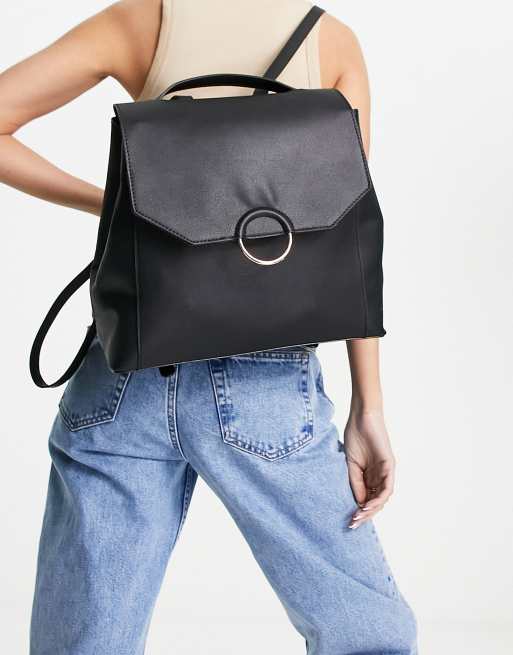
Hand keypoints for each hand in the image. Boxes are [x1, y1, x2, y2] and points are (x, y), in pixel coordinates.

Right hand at [343, 406, 395, 528]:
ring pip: (383, 497)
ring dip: (372, 509)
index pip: (368, 498)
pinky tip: (368, 505)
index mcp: (371, 476)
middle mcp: (381, 476)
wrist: (361, 417)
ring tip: (359, 516)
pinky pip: (387, 487)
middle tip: (353, 523)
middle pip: (377, 501)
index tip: (349, 520)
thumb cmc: (355, 436)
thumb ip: (356, 483)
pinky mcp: (390, 465)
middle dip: (365, 514)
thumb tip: (360, 504)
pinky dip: (379, 498)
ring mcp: (386, 471)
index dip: (360, 511)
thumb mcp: (351, 465)